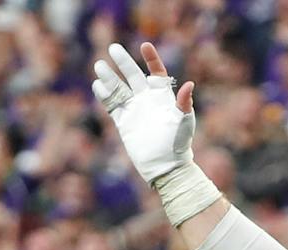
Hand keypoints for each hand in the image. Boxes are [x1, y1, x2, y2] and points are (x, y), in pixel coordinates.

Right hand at [91, 41, 196, 187]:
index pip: (156, 72)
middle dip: (124, 62)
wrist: (165, 166)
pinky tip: (97, 85)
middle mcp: (147, 100)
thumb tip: (189, 84)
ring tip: (99, 65)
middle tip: (113, 48)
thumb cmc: (179, 144)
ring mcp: (134, 110)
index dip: (151, 59)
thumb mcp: (184, 122)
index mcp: (163, 97)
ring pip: (119, 88)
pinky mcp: (123, 122)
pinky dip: (104, 95)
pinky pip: (112, 105)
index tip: (145, 46)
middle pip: (133, 76)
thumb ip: (185, 103)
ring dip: (109, 77)